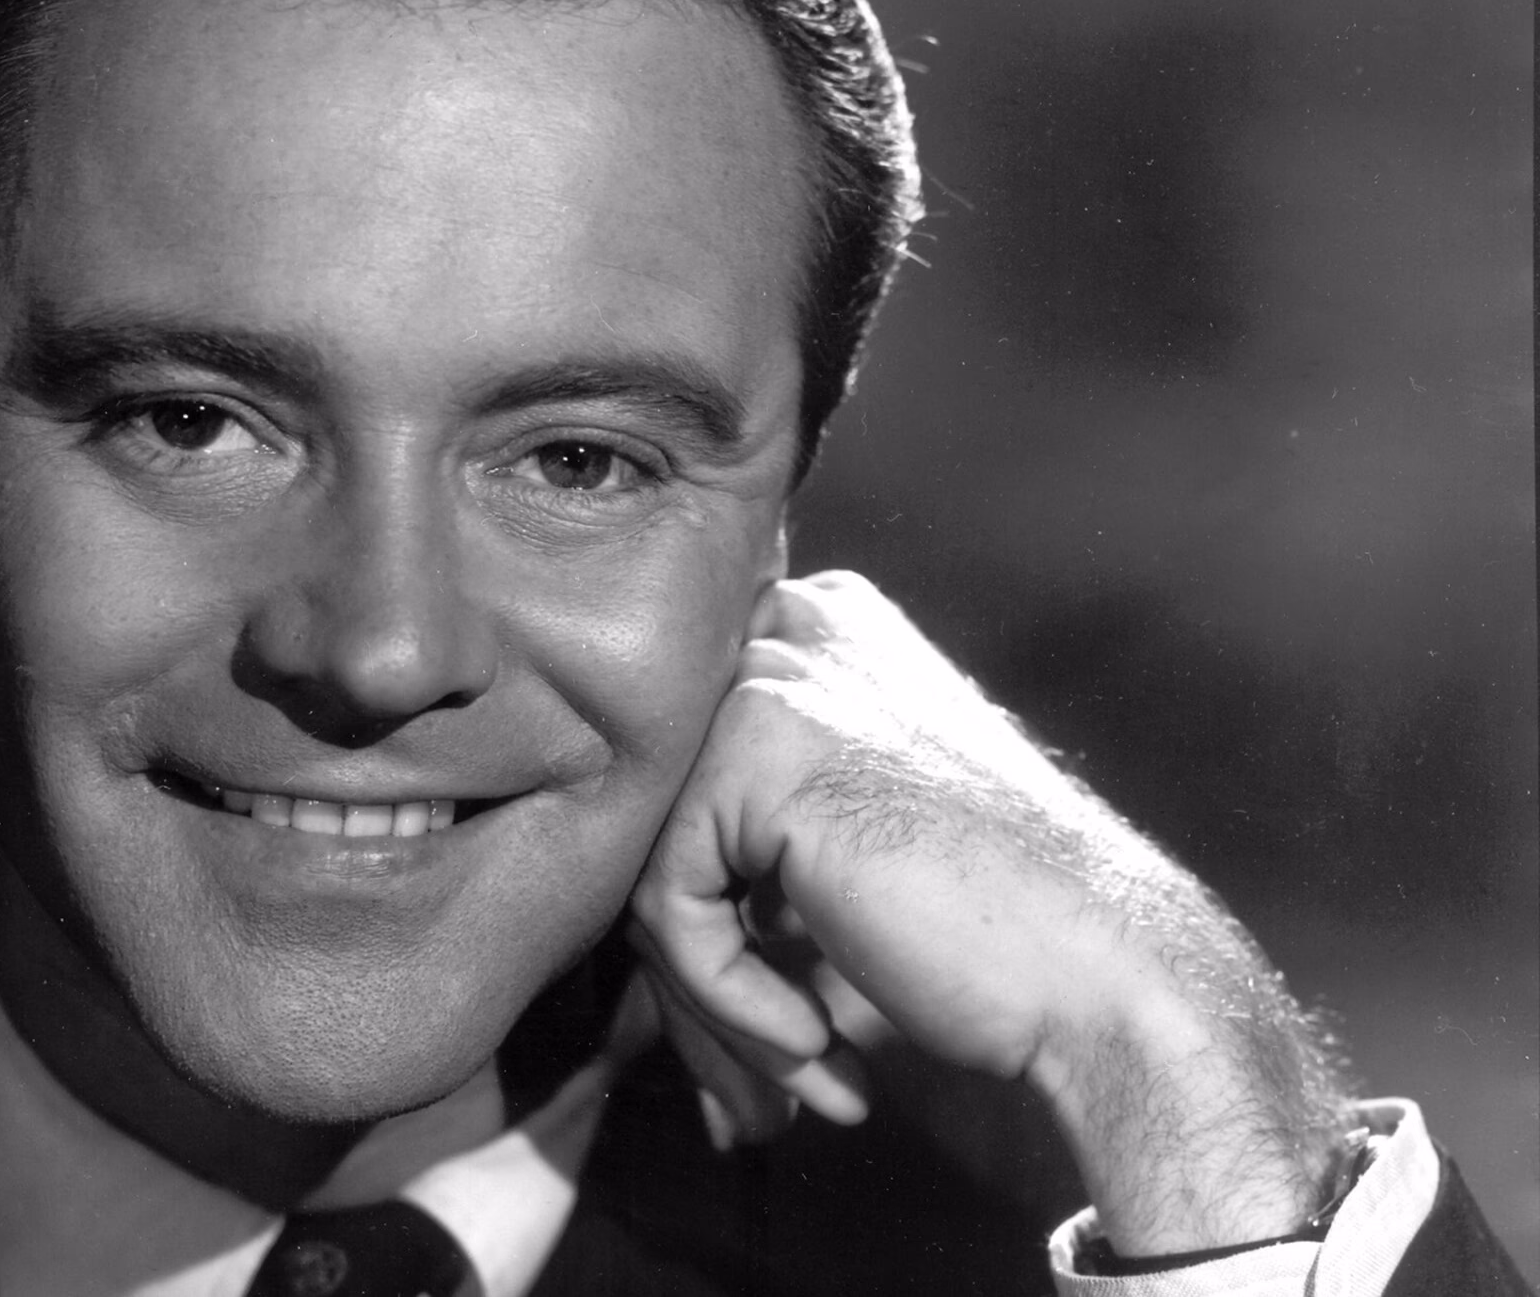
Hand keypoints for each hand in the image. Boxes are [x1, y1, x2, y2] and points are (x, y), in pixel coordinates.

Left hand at [628, 571, 1346, 1251]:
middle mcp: (791, 629)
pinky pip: (668, 906)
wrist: (1107, 983)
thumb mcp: (835, 877)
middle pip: (660, 831)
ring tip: (797, 1082)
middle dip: (696, 984)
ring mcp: (775, 676)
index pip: (683, 793)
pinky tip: (819, 1046)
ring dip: (714, 1011)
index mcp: (813, 640)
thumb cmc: (989, 943)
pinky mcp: (757, 747)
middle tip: (754, 1092)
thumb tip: (615, 985)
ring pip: (653, 876)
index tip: (766, 1034)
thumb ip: (728, 873)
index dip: (705, 934)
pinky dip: (729, 1000)